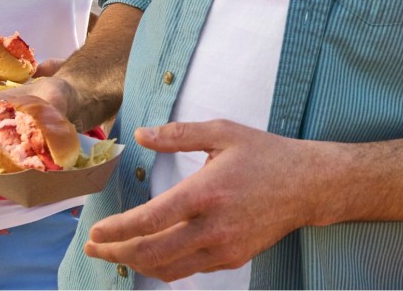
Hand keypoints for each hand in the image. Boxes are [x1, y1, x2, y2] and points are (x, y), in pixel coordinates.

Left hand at [82, 120, 327, 281]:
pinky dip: (163, 266)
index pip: (150, 220)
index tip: (95, 233)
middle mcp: (213, 227)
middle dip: (116, 253)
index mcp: (206, 192)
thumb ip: (178, 135)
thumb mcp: (223, 133)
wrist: (308, 186)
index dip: (117, 231)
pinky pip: (189, 270)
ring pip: (167, 269)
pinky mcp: (232, 259)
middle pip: (151, 253)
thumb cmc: (265, 155)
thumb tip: (140, 135)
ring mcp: (223, 248)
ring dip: (136, 265)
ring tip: (116, 254)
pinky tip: (151, 255)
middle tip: (94, 248)